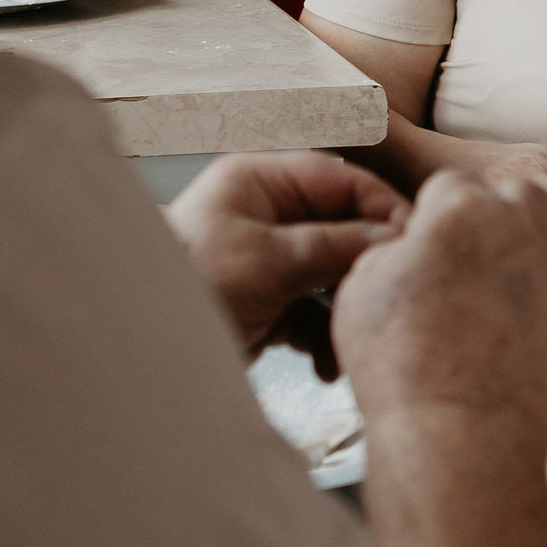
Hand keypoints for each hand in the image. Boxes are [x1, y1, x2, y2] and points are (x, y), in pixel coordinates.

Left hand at [165, 153, 409, 355]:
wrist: (134, 345)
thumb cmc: (188, 285)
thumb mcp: (269, 261)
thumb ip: (334, 245)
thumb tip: (392, 236)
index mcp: (261, 182)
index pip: (341, 181)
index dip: (381, 208)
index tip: (412, 241)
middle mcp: (265, 215)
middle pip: (340, 229)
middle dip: (363, 268)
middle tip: (389, 297)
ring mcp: (265, 261)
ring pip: (330, 276)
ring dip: (346, 311)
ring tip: (354, 343)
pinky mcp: (264, 303)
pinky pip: (310, 313)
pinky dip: (322, 339)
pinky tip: (326, 366)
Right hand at [331, 170, 546, 439]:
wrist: (462, 434)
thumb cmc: (407, 368)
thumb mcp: (361, 288)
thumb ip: (394, 249)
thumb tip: (411, 249)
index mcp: (461, 207)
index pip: (451, 186)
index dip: (437, 218)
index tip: (433, 247)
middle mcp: (522, 225)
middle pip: (516, 196)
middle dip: (496, 221)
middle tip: (470, 268)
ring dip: (530, 259)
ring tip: (498, 307)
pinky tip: (521, 339)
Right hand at [477, 142, 546, 245]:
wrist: (458, 163)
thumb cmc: (511, 166)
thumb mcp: (546, 164)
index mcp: (546, 163)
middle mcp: (529, 173)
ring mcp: (507, 189)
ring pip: (536, 205)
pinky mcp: (488, 203)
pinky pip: (510, 217)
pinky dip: (527, 231)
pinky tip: (540, 246)